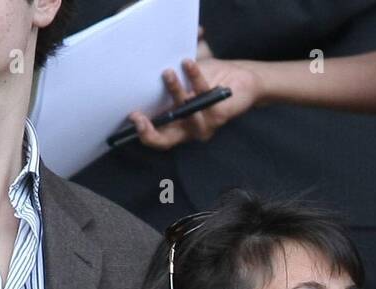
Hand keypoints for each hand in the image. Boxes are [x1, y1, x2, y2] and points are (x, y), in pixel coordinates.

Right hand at [129, 55, 261, 150]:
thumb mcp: (185, 79)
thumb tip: (147, 61)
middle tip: (137, 116)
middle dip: (149, 131)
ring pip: (184, 112)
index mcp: (178, 125)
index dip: (144, 133)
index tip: (132, 117)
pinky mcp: (219, 114)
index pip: (158, 138)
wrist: (243, 80)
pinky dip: (193, 77)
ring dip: (173, 91)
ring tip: (167, 73)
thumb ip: (169, 77)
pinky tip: (187, 64)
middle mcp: (189, 129)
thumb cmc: (211, 80)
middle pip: (166, 140)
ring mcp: (204, 125)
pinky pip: (202, 95)